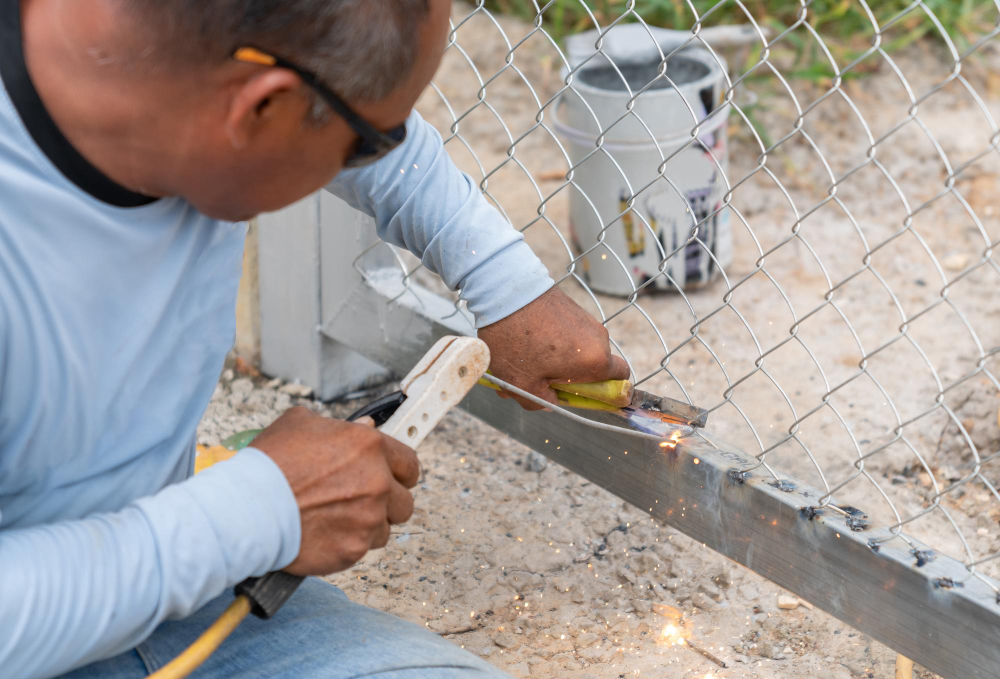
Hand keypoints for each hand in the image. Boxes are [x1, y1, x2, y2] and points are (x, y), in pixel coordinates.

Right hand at [251, 407, 418, 575]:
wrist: (245, 509)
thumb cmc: (269, 464)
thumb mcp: (301, 424)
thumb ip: (342, 426)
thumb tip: (365, 426)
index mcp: (369, 447)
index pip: (409, 464)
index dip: (400, 472)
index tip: (393, 477)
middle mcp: (376, 482)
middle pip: (404, 501)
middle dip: (386, 503)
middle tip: (359, 501)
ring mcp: (368, 518)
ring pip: (385, 529)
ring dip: (366, 525)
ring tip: (335, 518)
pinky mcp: (354, 549)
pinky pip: (363, 549)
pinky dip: (347, 544)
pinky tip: (324, 533)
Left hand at [477, 287, 629, 410]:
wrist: (506, 292)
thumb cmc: (517, 341)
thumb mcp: (522, 385)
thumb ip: (542, 402)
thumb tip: (551, 402)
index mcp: (595, 362)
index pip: (621, 381)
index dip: (605, 392)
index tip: (580, 395)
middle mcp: (598, 339)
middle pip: (592, 368)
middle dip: (567, 379)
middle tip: (536, 380)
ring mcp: (586, 320)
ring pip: (576, 351)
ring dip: (555, 360)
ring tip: (520, 361)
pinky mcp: (573, 308)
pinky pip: (568, 334)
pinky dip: (551, 342)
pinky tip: (522, 343)